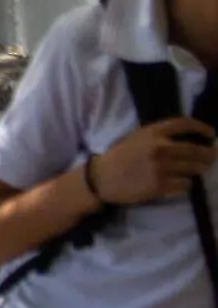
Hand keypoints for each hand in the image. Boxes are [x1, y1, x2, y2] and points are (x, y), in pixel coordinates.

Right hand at [91, 117, 216, 204]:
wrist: (102, 178)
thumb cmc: (120, 156)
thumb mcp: (137, 138)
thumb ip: (159, 136)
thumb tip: (188, 139)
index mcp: (151, 132)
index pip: (183, 123)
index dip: (201, 128)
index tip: (211, 134)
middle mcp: (159, 147)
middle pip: (195, 150)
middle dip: (208, 154)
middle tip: (211, 157)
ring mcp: (160, 167)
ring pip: (194, 168)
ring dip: (199, 169)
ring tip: (197, 170)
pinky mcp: (160, 185)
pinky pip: (185, 185)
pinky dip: (185, 184)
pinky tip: (179, 183)